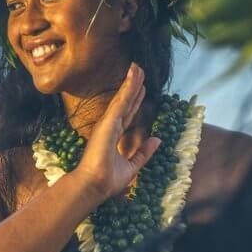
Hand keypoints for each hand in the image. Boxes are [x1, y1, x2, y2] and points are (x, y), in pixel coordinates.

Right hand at [71, 63, 161, 201]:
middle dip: (134, 86)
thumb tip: (157, 139)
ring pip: (124, 97)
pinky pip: (122, 100)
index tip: (142, 89)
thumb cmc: (108, 180)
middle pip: (126, 102)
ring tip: (138, 67)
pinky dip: (128, 87)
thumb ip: (143, 152)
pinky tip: (134, 75)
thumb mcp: (132, 166)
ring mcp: (109, 122)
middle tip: (140, 70)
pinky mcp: (109, 121)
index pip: (128, 114)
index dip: (136, 100)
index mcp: (114, 136)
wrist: (94, 185)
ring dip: (132, 82)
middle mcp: (110, 126)